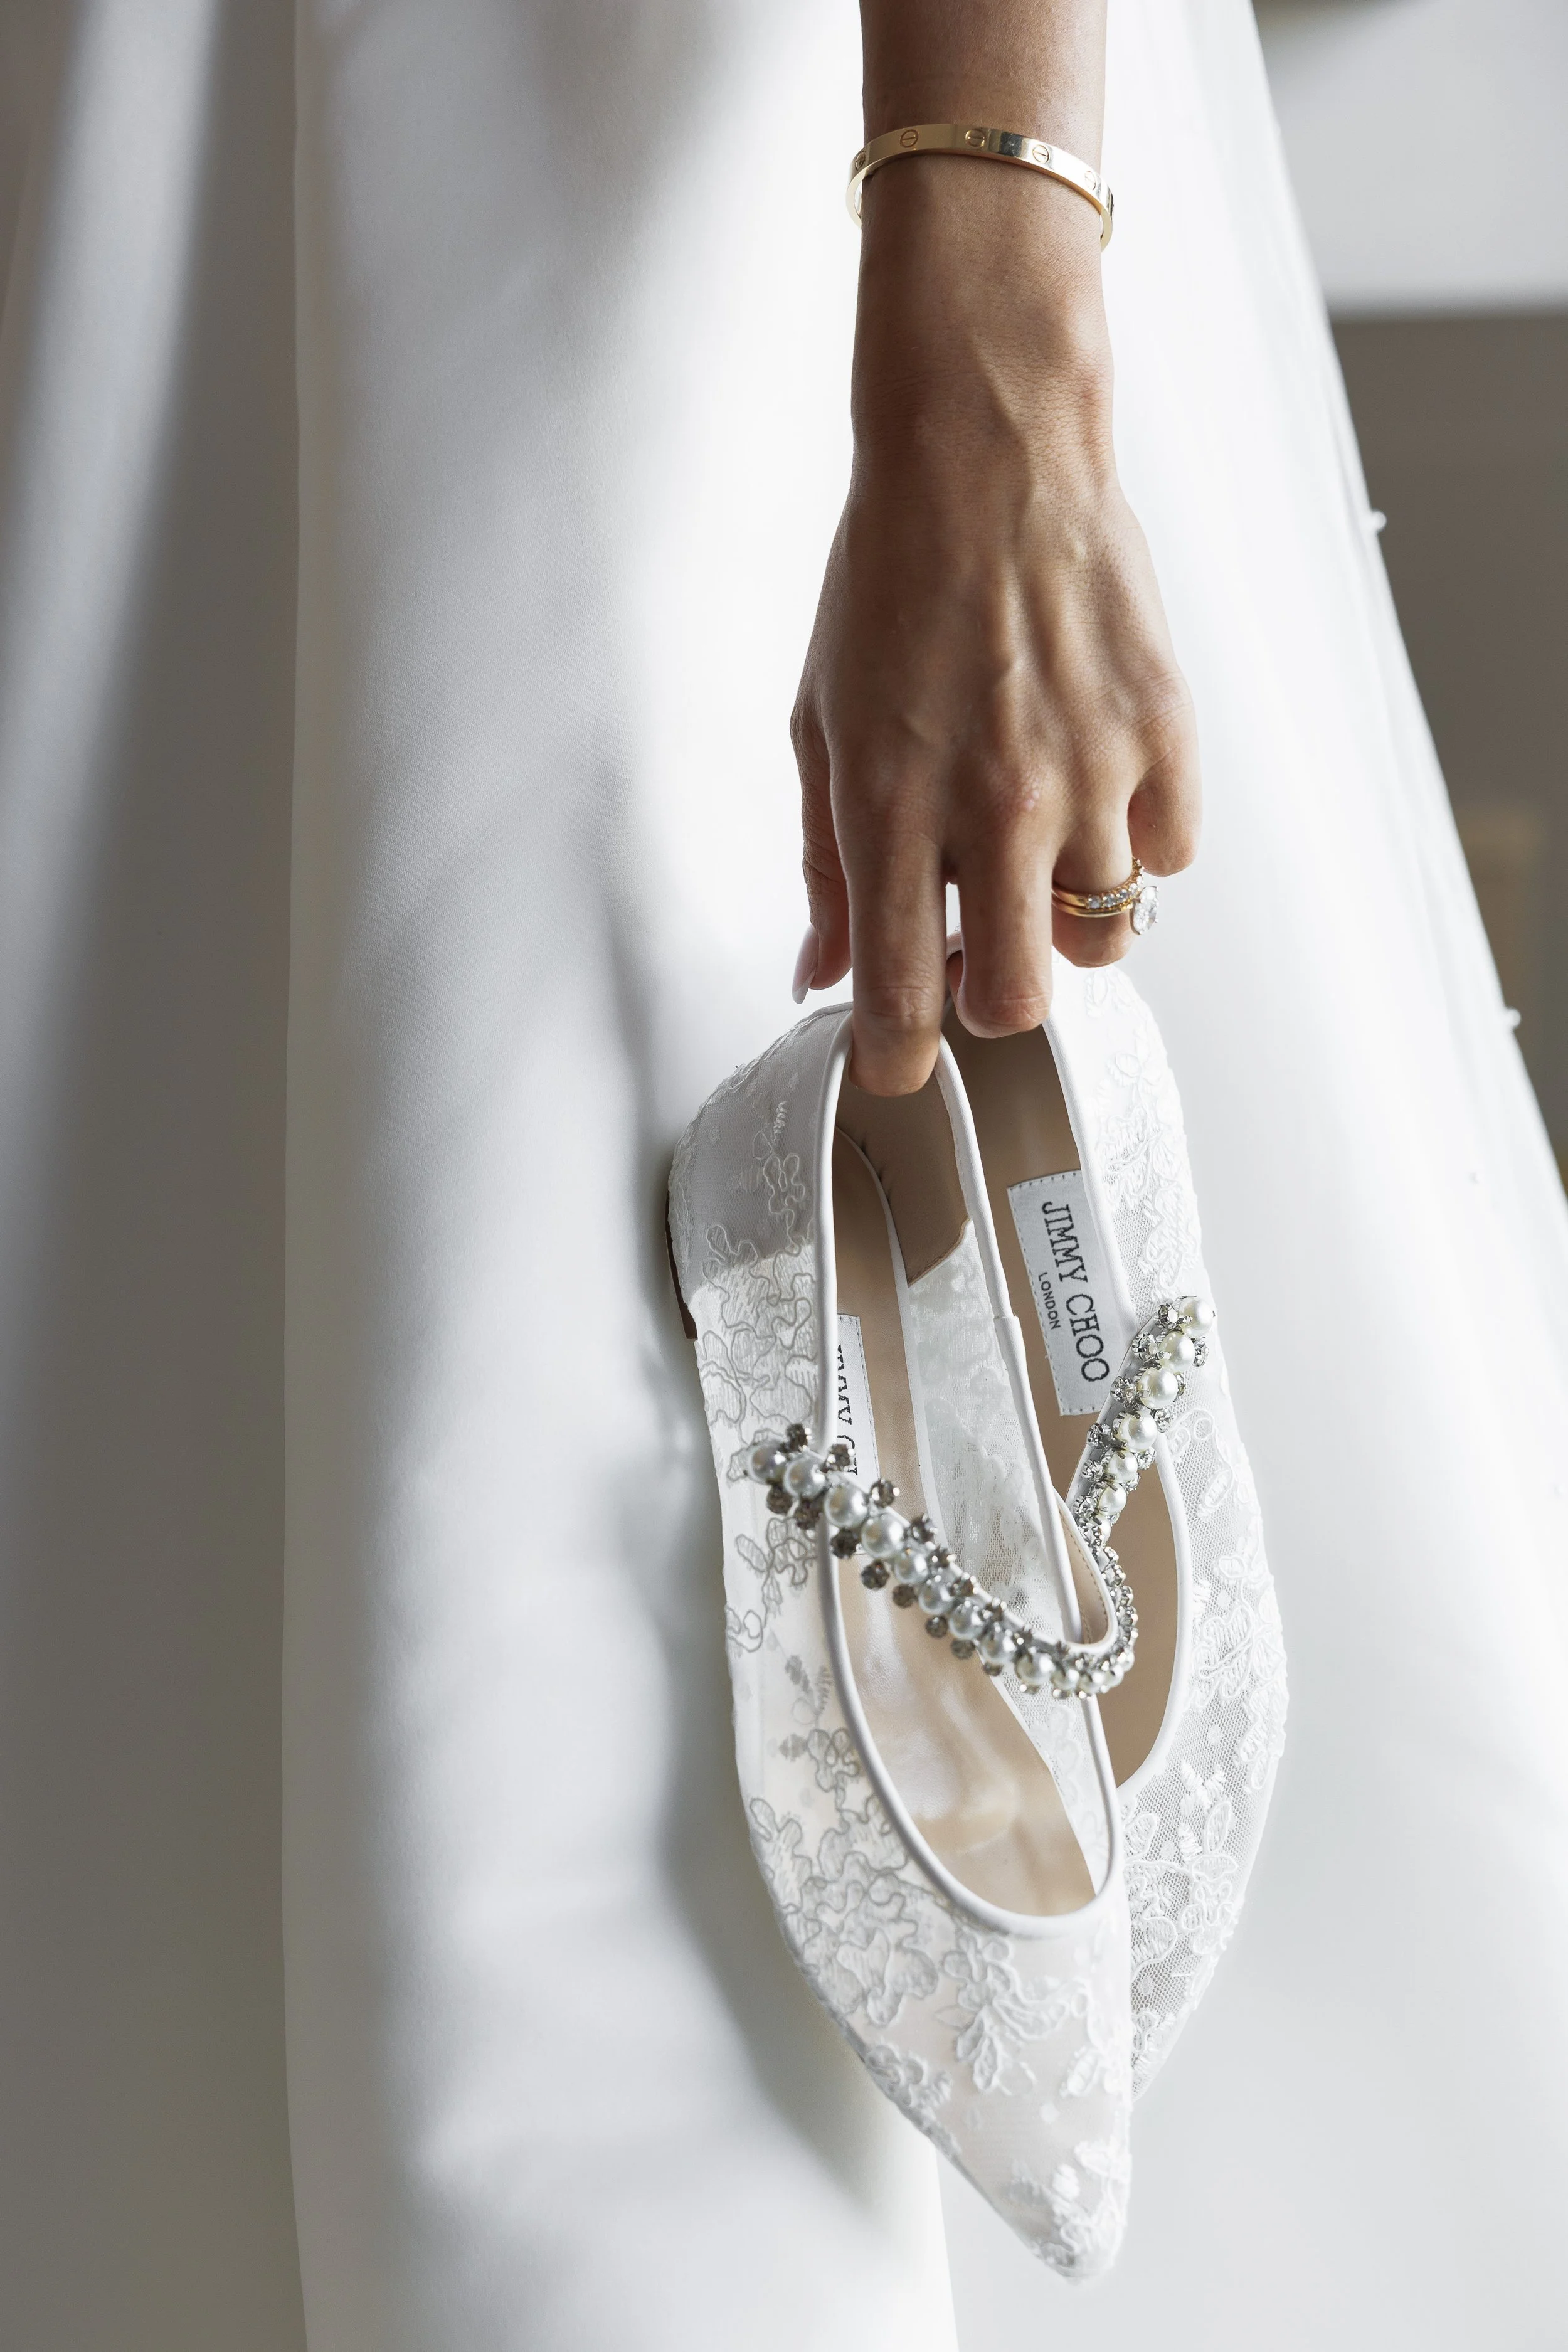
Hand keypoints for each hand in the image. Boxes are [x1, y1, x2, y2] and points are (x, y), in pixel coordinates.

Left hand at [790, 161, 1198, 1093]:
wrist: (989, 453)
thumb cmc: (891, 582)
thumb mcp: (818, 724)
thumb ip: (823, 863)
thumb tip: (820, 970)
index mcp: (890, 806)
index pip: (899, 994)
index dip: (895, 1060)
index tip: (896, 1071)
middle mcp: (997, 804)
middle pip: (1019, 1000)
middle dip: (990, 999)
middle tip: (974, 948)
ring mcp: (1092, 771)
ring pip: (1102, 937)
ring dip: (1063, 916)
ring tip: (1036, 839)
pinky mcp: (1166, 732)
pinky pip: (1169, 857)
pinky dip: (1135, 846)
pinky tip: (1096, 789)